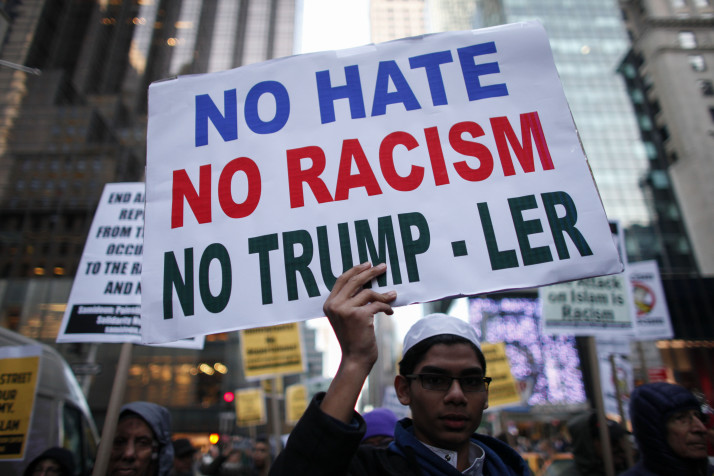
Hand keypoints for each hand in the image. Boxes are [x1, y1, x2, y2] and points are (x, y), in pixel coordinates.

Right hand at [320, 262, 395, 421]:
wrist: (355, 359)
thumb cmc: (354, 339)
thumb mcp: (346, 318)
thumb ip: (350, 301)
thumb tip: (367, 282)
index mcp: (329, 304)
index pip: (342, 280)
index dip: (355, 270)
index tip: (367, 264)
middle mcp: (335, 305)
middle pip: (355, 281)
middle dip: (370, 272)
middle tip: (383, 266)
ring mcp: (345, 310)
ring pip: (368, 293)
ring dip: (382, 295)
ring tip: (392, 296)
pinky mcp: (359, 316)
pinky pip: (376, 304)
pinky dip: (386, 306)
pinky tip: (390, 311)